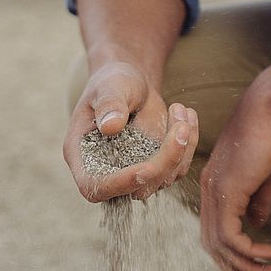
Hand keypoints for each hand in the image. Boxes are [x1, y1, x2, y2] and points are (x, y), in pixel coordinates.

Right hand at [63, 62, 198, 201]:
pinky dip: (189, 143)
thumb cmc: (112, 82)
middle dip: (164, 161)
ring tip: (180, 109)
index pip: (95, 186)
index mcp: (82, 156)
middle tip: (180, 125)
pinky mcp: (156, 169)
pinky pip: (179, 168)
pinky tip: (186, 115)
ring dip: (181, 147)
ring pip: (164, 179)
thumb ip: (109, 105)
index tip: (146, 169)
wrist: (130, 83)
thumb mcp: (108, 87)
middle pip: (137, 187)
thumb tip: (111, 127)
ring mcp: (133, 173)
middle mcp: (106, 172)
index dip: (119, 184)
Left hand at [199, 68, 270, 270]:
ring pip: (220, 244)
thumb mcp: (267, 173)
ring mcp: (215, 191)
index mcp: (216, 184)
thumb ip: (259, 199)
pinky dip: (248, 251)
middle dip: (234, 269)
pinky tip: (269, 255)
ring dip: (246, 265)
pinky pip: (230, 235)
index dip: (231, 254)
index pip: (214, 229)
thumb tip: (257, 223)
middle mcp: (209, 189)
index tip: (254, 270)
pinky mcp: (227, 191)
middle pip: (211, 243)